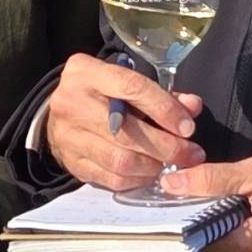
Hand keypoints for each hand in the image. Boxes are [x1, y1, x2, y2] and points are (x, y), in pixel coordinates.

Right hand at [43, 52, 204, 193]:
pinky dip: (137, 179)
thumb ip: (159, 94)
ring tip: (172, 164)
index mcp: (86, 72)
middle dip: (167, 146)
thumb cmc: (100, 93)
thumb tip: (192, 107)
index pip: (132, 89)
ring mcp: (68, 136)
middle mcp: (73, 103)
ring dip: (153, 166)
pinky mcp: (71, 162)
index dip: (165, 110)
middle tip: (191, 154)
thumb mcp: (124, 82)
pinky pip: (110, 178)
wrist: (60, 112)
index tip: (188, 128)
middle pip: (127, 132)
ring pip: (120, 160)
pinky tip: (151, 173)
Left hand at [163, 156, 251, 251]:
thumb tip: (173, 184)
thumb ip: (212, 179)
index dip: (178, 223)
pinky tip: (233, 219)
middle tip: (193, 199)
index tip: (169, 203)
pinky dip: (227, 241)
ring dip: (211, 234)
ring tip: (216, 206)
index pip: (197, 244)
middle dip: (194, 227)